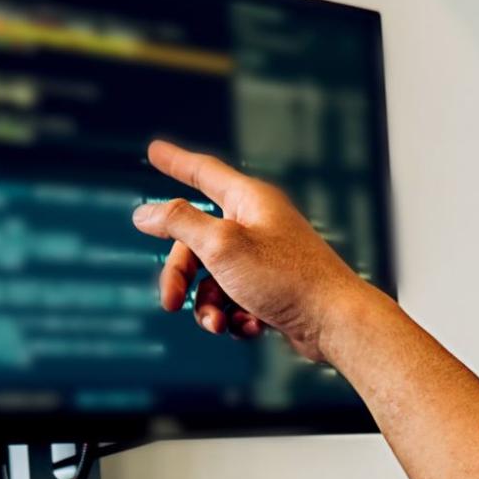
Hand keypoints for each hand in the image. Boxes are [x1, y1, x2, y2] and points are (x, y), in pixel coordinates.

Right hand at [131, 140, 383, 363]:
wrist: (334, 322)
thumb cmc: (285, 278)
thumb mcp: (220, 246)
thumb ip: (178, 224)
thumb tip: (144, 213)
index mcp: (248, 200)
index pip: (203, 172)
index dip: (175, 162)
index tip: (155, 150)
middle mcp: (257, 224)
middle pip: (196, 242)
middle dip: (181, 277)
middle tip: (170, 302)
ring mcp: (265, 258)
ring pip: (213, 279)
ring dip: (208, 307)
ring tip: (220, 325)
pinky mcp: (272, 290)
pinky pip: (235, 301)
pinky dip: (235, 317)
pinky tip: (251, 328)